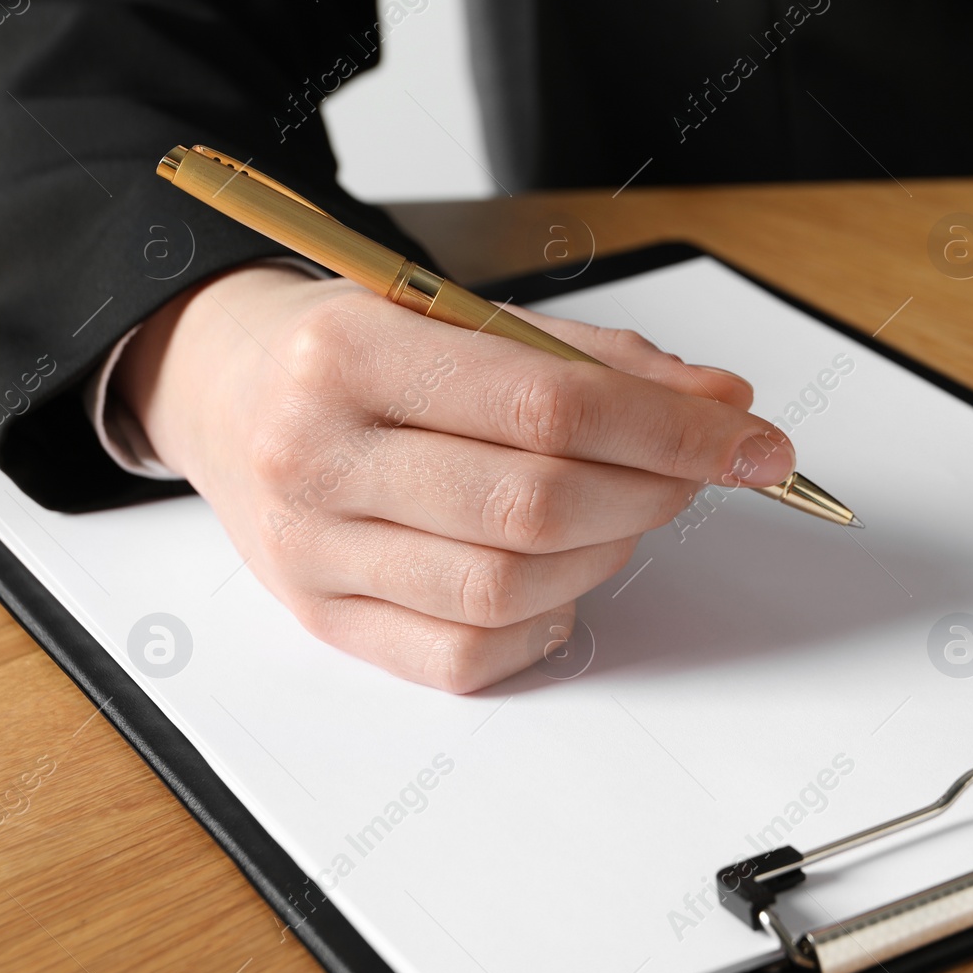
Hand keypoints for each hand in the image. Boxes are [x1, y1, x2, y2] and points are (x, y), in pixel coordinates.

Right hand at [114, 263, 792, 691]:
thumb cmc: (352, 348)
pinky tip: (562, 577)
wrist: (222, 388)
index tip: (751, 442)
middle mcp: (319, 456)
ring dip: (608, 554)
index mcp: (352, 353)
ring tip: (626, 511)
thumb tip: (721, 405)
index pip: (550, 406)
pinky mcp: (320, 619)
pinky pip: (461, 658)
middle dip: (654, 492)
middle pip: (536, 505)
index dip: (673, 431)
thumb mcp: (461, 314)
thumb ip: (596, 360)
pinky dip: (543, 624)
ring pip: (508, 587)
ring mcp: (312, 551)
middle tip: (699, 471)